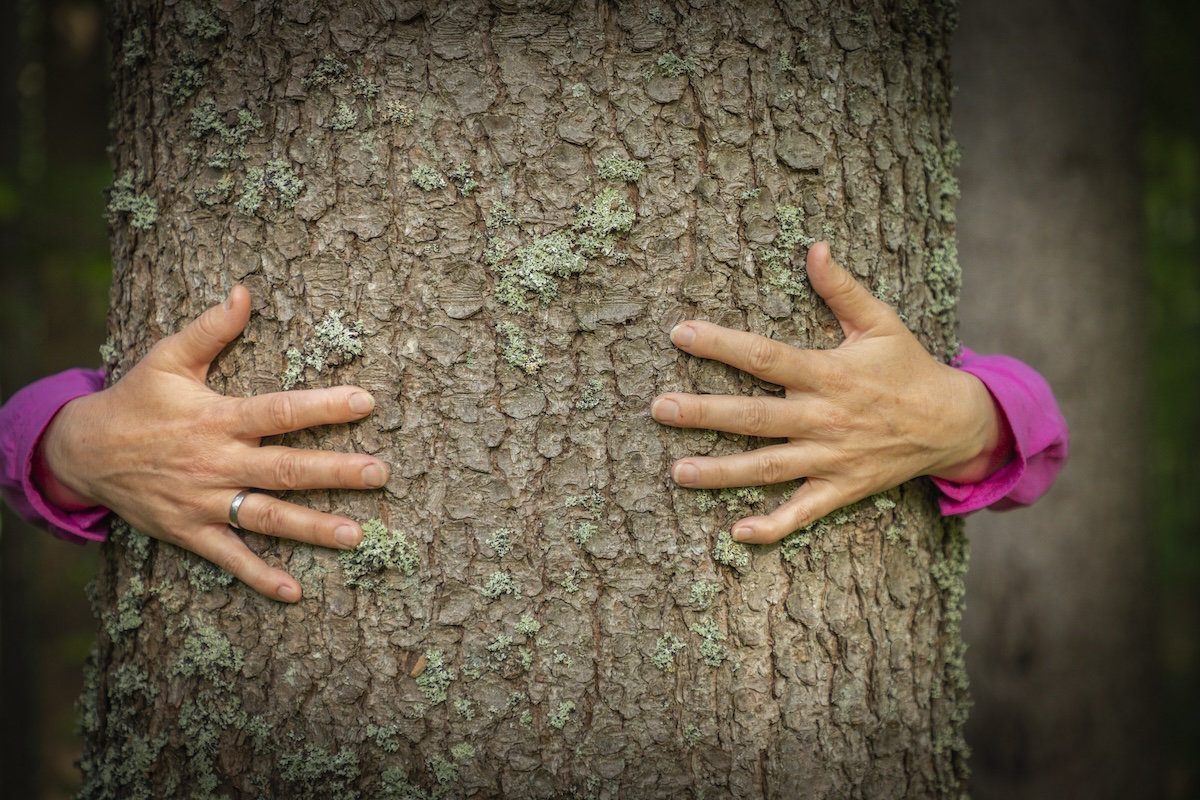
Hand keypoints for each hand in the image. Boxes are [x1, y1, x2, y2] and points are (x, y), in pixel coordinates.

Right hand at [37, 287, 389, 601]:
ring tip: (357, 536)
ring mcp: (204, 501)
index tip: (366, 402)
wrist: (83, 452)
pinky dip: (260, 577)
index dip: (323, 406)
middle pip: (284, 468)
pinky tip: (294, 592)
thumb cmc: (136, 400)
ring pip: (266, 517)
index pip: (279, 411)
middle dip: (335, 472)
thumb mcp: (168, 359)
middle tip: (381, 473)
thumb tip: (244, 292)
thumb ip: (210, 329)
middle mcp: (216, 463)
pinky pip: (230, 558)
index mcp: (218, 418)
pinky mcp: (190, 532)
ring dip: (312, 528)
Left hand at [651, 242, 1010, 543]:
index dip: (720, 344)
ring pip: (768, 468)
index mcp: (828, 373)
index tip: (679, 333)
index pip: (765, 357)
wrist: (953, 424)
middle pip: (754, 416)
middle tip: (659, 408)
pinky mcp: (841, 489)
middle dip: (704, 413)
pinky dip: (773, 526)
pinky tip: (737, 532)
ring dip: (721, 472)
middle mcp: (825, 418)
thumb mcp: (880, 322)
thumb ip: (842, 289)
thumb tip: (814, 247)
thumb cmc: (907, 368)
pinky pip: (803, 512)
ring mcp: (831, 458)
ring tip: (677, 471)